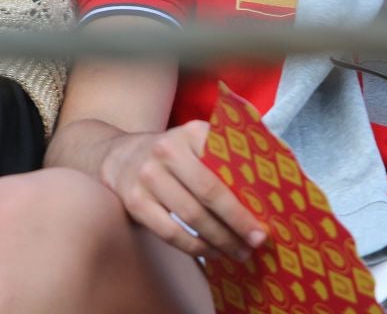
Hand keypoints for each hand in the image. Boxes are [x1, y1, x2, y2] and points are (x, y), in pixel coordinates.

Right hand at [96, 122, 266, 260]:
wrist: (118, 157)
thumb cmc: (171, 156)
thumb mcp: (194, 143)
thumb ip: (225, 157)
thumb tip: (268, 193)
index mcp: (190, 133)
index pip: (226, 166)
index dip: (249, 196)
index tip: (267, 220)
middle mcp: (166, 151)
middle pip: (210, 193)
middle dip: (238, 223)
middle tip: (257, 242)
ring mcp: (147, 177)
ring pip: (193, 217)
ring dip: (221, 240)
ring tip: (239, 252)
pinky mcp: (135, 202)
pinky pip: (172, 233)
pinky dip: (196, 248)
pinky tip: (211, 252)